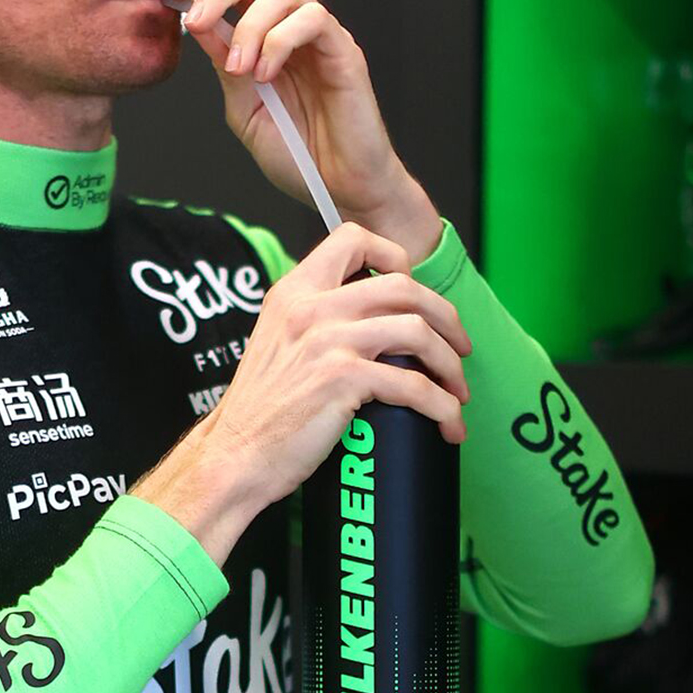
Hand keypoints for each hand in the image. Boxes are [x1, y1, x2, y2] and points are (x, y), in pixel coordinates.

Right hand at [132, 224, 469, 561]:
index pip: (353, 239)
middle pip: (403, 287)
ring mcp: (328, 341)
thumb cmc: (260, 409)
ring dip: (450, 364)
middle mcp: (311, 307)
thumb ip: (313, 317)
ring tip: (457, 390)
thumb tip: (368, 316)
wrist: (235, 454)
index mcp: (294, 290)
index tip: (413, 290)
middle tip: (458, 346)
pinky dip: (443, 407)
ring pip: (418, 331)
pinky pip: (415, 386)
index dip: (394, 257)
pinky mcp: (342, 381)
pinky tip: (447, 423)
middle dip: (445, 317)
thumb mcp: (277, 339)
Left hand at [169, 0, 442, 262]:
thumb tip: (196, 23)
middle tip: (196, 19)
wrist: (339, 190)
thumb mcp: (244, 109)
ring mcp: (321, 37)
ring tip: (239, 67)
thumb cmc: (298, 154)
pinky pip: (313, 20)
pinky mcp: (344, 51)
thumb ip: (224, 66)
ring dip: (250, 22)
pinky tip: (266, 74)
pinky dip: (280, 40)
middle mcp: (293, 27)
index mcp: (266, 36)